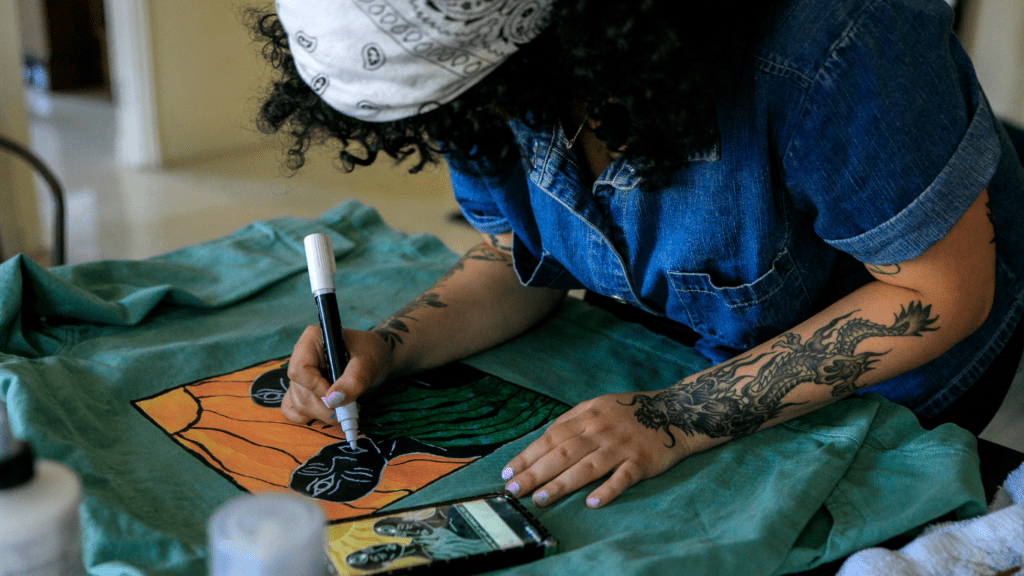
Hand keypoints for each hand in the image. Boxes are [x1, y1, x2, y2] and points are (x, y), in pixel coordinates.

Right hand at [281, 325, 392, 424]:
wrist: (374, 358)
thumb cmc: (371, 353)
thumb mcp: (368, 364)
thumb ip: (353, 381)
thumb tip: (332, 401)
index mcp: (312, 340)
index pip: (299, 370)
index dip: (317, 388)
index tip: (340, 398)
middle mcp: (300, 356)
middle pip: (300, 391)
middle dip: (325, 407)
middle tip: (351, 410)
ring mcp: (300, 375)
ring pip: (298, 404)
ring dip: (323, 414)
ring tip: (348, 409)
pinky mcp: (302, 390)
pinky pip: (293, 409)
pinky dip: (311, 417)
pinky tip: (330, 413)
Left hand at [500, 391, 698, 508]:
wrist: (675, 411)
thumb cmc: (630, 411)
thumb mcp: (597, 405)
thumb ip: (571, 420)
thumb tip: (542, 438)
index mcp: (587, 416)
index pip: (550, 437)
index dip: (528, 455)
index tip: (509, 473)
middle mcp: (601, 431)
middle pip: (563, 453)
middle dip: (535, 473)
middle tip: (514, 490)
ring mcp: (621, 447)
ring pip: (587, 467)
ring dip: (562, 484)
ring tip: (540, 499)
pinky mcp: (642, 462)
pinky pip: (623, 477)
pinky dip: (608, 490)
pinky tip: (592, 503)